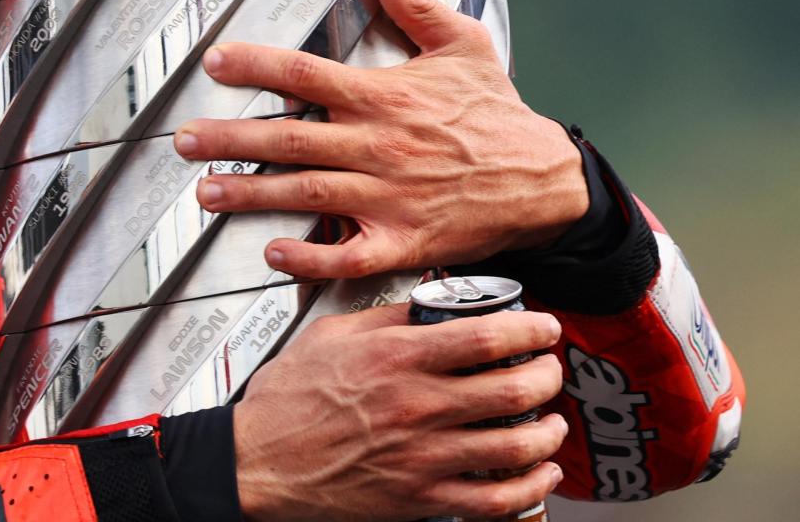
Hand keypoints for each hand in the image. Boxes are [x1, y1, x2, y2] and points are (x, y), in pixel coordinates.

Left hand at [174, 0, 587, 277]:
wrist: (547, 183)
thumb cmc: (498, 114)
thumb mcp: (462, 46)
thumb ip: (415, 6)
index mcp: (385, 96)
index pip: (306, 73)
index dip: (254, 65)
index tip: (214, 61)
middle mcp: (379, 145)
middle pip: (290, 138)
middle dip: (231, 139)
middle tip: (183, 140)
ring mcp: (389, 197)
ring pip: (307, 194)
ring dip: (252, 194)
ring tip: (207, 192)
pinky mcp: (404, 241)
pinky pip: (349, 255)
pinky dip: (311, 257)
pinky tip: (274, 253)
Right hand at [234, 303, 566, 520]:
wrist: (256, 461)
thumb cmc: (284, 402)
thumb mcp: (328, 336)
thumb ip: (383, 320)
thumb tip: (425, 307)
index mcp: (395, 359)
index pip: (487, 337)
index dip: (532, 330)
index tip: (543, 329)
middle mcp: (416, 405)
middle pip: (514, 388)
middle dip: (547, 377)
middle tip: (549, 370)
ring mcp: (422, 456)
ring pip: (517, 445)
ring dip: (548, 431)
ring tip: (550, 421)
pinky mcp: (420, 498)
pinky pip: (496, 499)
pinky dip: (531, 486)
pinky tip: (539, 473)